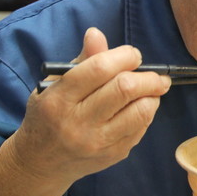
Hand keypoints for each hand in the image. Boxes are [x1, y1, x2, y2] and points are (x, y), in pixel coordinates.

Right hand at [9, 27, 171, 186]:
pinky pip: (142, 128)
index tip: (133, 55)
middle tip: (155, 75)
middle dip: (148, 77)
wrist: (41, 162)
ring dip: (153, 96)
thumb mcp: (54, 85)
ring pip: (140, 111)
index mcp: (59, 99)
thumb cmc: (49, 115)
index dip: (124, 56)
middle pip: (125, 89)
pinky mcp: (112, 155)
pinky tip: (139, 108)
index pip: (99, 69)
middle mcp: (77, 123)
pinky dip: (146, 113)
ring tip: (151, 90)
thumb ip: (81, 60)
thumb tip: (96, 33)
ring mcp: (97, 142)